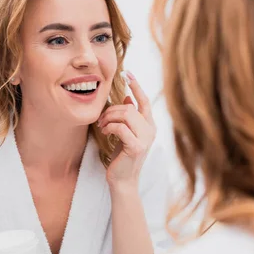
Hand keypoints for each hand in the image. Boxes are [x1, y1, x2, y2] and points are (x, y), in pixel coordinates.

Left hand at [98, 71, 155, 187]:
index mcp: (150, 125)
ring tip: (102, 127)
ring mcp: (145, 139)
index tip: (127, 73)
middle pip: (130, 108)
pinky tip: (105, 133)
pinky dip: (110, 127)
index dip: (137, 86)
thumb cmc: (122, 157)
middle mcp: (151, 130)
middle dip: (112, 111)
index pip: (145, 100)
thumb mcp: (125, 133)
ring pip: (126, 115)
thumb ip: (129, 117)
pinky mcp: (136, 147)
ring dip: (109, 119)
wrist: (122, 180)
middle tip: (101, 120)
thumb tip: (128, 99)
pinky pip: (121, 128)